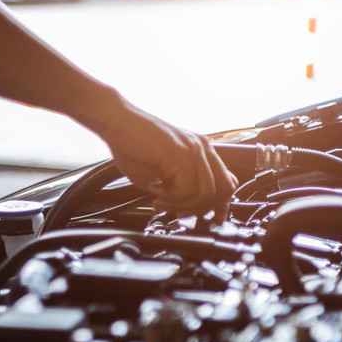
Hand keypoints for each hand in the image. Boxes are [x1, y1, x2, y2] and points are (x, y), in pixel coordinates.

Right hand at [99, 104, 237, 216]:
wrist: (115, 122)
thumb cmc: (132, 146)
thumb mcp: (160, 174)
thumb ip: (178, 188)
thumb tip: (189, 208)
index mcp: (201, 151)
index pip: (227, 182)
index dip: (221, 206)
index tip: (209, 219)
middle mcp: (203, 148)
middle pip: (223, 190)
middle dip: (200, 209)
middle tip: (178, 213)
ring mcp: (194, 149)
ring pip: (206, 193)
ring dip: (182, 206)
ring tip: (162, 203)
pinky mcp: (181, 152)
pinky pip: (188, 189)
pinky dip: (172, 199)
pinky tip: (156, 194)